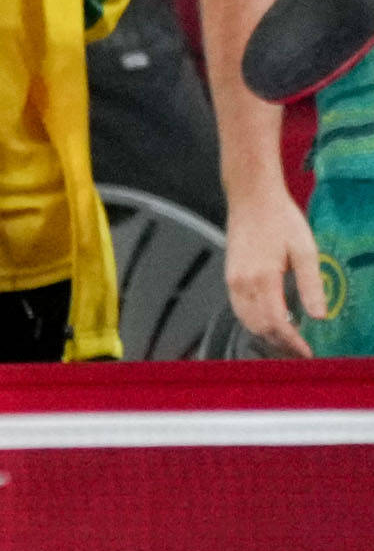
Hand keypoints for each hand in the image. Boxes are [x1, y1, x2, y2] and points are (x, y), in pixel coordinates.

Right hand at [227, 189, 325, 354]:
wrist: (252, 198)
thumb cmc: (280, 219)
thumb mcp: (305, 250)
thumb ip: (311, 285)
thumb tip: (320, 315)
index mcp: (263, 278)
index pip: (277, 322)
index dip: (292, 341)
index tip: (306, 352)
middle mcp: (243, 283)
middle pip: (258, 326)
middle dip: (279, 343)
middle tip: (299, 351)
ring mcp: (233, 281)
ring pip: (246, 321)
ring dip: (265, 334)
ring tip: (287, 340)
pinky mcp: (230, 277)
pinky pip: (239, 309)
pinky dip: (254, 321)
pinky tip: (270, 320)